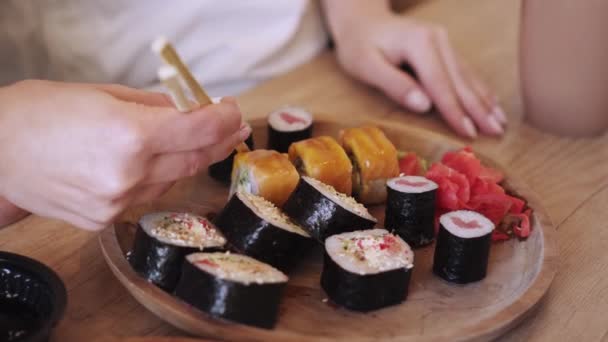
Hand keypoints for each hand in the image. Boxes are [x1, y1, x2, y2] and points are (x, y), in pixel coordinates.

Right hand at [0, 80, 249, 229]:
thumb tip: (188, 109)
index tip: (232, 111)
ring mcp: (117, 203)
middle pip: (194, 159)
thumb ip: (154, 105)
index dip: (224, 119)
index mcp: (130, 135)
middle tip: (230, 127)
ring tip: (188, 140)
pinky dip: (157, 178)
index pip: (199, 129)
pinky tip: (150, 163)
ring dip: (187, 159)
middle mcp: (128, 174)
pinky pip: (147, 196)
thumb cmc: (40, 113)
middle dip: (218, 141)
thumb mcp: (103, 94)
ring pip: (173, 181)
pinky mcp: (105, 219)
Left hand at [325, 3, 505, 137]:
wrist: (360, 19)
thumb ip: (394, 84)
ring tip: (501, 123)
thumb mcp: (365, 66)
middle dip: (479, 109)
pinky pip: (465, 71)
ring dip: (485, 100)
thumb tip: (423, 106)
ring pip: (467, 76)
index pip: (441, 85)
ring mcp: (443, 41)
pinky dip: (479, 88)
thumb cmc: (358, 45)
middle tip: (497, 133)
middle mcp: (438, 39)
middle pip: (460, 81)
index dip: (455, 111)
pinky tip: (491, 102)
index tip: (469, 134)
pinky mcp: (444, 46)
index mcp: (419, 44)